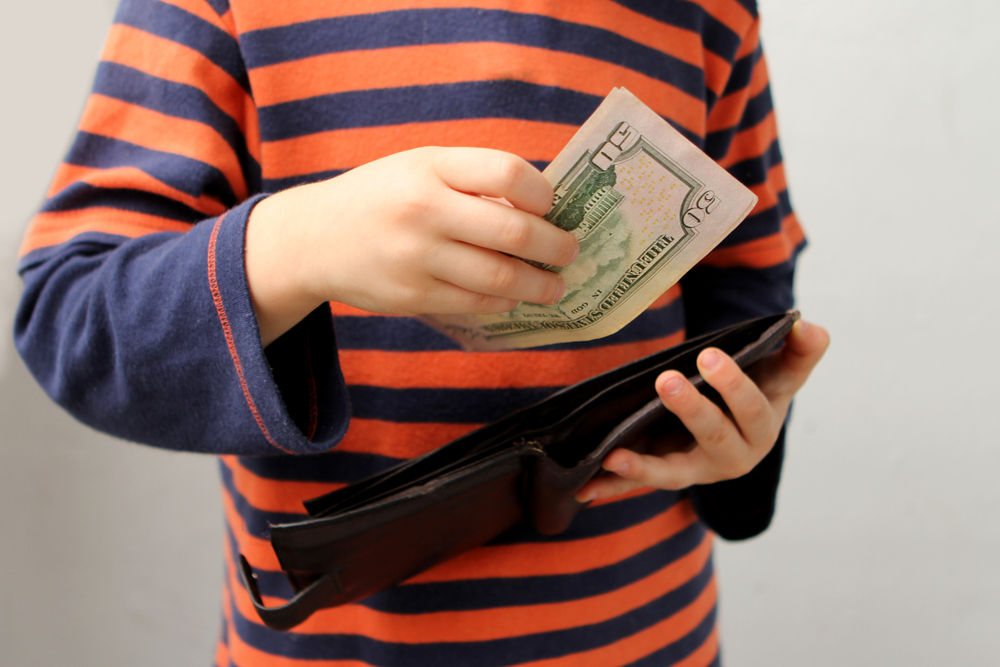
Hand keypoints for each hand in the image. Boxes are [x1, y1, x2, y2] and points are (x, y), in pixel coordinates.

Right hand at [244, 147, 578, 344]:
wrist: (313, 239)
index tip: (553, 206)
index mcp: (430, 167)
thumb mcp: (420, 168)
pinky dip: (504, 301)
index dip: (542, 192)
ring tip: (555, 285)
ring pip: (500, 275)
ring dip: (538, 284)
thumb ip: (472, 181)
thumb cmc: (381, 197)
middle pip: (513, 229)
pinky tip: (514, 297)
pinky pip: (475, 302)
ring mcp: (417, 256)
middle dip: (554, 245)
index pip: (507, 172)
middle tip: (571, 252)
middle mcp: (424, 209)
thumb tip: (541, 211)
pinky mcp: (413, 295)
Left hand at [575, 319, 829, 501]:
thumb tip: (810, 327)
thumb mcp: (782, 371)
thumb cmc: (759, 390)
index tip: (709, 356)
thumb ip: (800, 351)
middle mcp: (734, 455)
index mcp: (762, 425)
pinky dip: (614, 485)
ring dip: (643, 467)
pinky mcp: (669, 475)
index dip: (733, 384)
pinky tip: (585, 488)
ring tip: (615, 456)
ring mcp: (699, 469)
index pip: (753, 406)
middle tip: (668, 381)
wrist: (740, 428)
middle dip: (692, 409)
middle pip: (714, 434)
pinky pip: (640, 483)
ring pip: (673, 471)